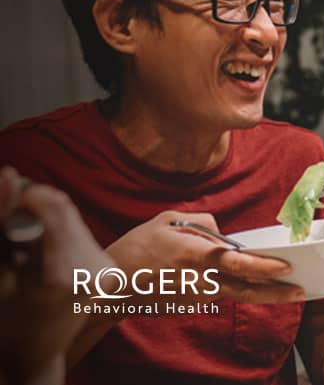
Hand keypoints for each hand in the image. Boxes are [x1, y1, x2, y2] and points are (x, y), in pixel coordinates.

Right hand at [0, 166, 113, 384]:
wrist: (34, 353)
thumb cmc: (8, 316)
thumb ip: (1, 221)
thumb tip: (9, 174)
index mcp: (63, 275)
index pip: (54, 208)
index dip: (29, 196)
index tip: (9, 197)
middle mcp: (93, 271)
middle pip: (65, 212)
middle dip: (35, 208)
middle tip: (12, 223)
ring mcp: (105, 272)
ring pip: (73, 222)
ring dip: (46, 222)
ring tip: (26, 249)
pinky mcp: (109, 270)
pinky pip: (80, 237)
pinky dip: (58, 236)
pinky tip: (44, 259)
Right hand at [107, 210, 303, 306]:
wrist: (108, 286)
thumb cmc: (136, 249)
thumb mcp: (168, 221)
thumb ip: (202, 224)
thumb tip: (222, 233)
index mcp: (195, 256)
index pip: (236, 264)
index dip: (262, 267)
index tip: (285, 267)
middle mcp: (200, 281)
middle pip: (245, 290)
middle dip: (276, 292)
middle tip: (300, 291)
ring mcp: (197, 296)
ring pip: (236, 294)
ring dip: (261, 292)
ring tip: (287, 288)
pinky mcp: (192, 304)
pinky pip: (220, 293)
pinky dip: (234, 288)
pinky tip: (245, 283)